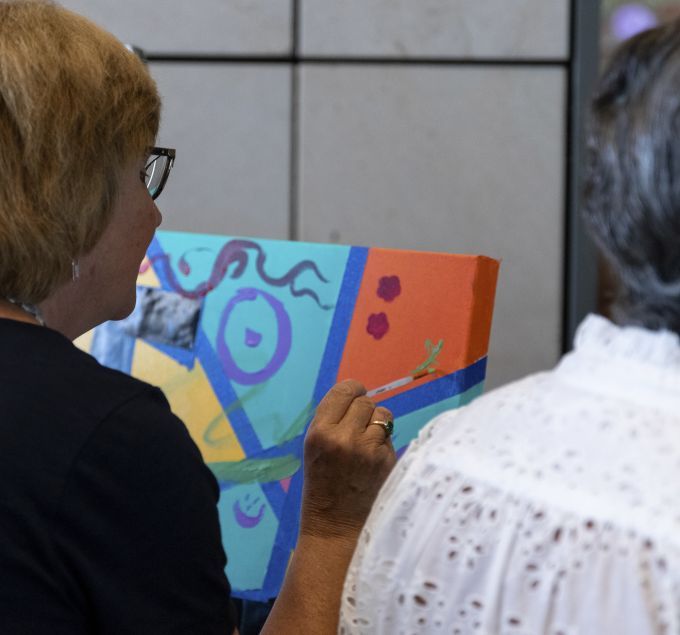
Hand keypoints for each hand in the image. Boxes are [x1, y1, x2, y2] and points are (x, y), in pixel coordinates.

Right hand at [300, 379, 396, 541]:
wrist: (334, 526)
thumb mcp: (314, 448)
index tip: (355, 395)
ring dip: (377, 424)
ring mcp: (367, 450)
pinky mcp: (386, 461)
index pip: (344, 391)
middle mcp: (344, 437)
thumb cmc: (321, 484)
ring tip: (366, 443)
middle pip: (365, 401)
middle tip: (356, 427)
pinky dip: (383, 442)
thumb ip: (332, 421)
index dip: (352, 390)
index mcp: (320, 432)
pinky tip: (373, 460)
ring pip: (382, 414)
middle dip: (363, 411)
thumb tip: (359, 395)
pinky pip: (390, 436)